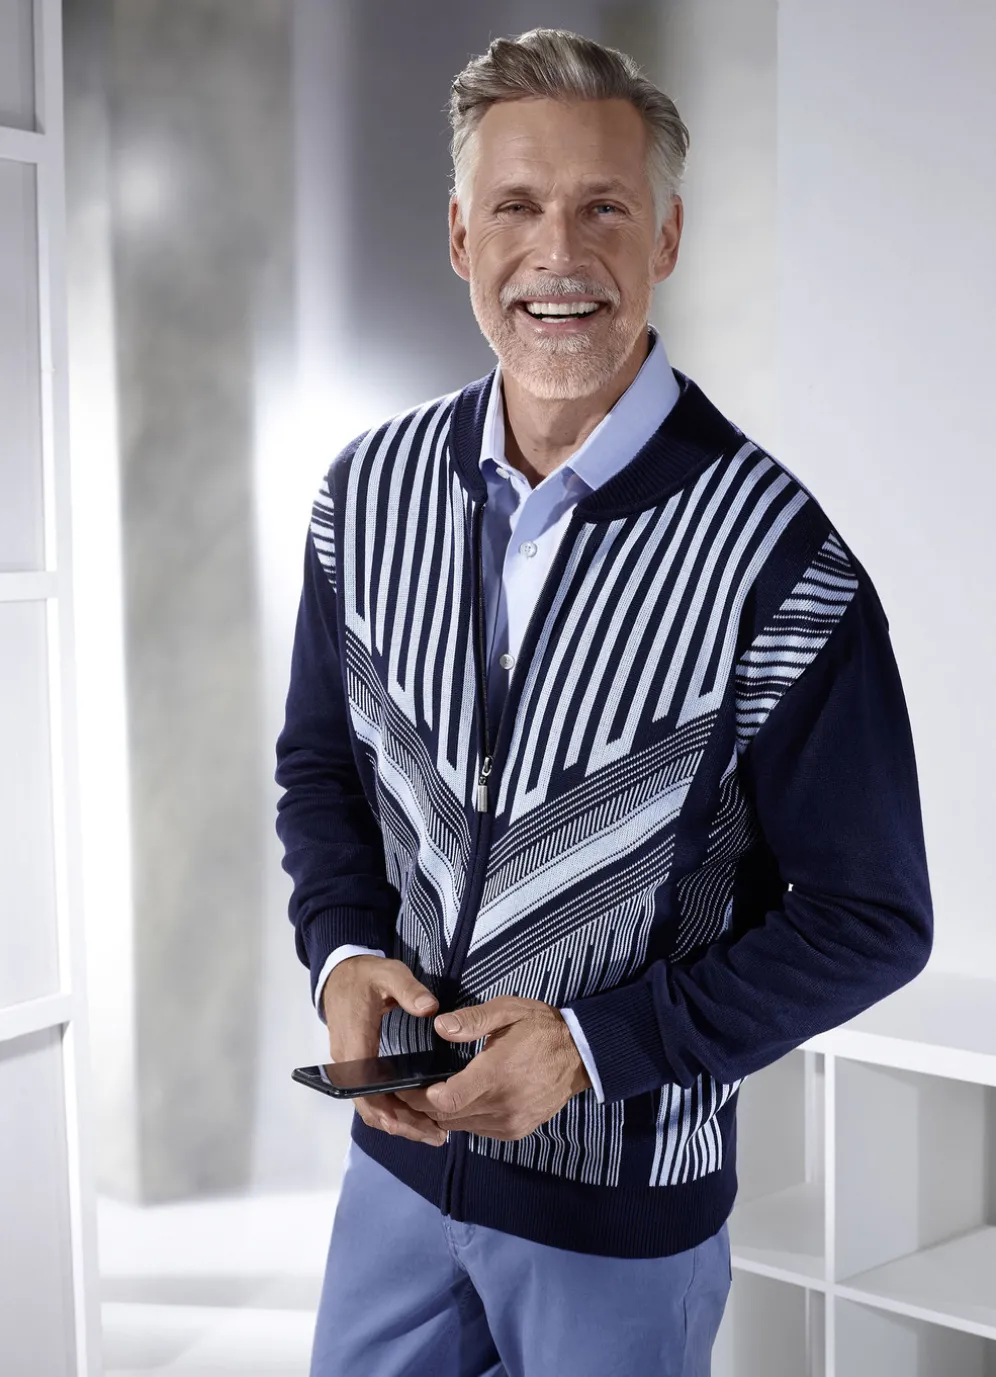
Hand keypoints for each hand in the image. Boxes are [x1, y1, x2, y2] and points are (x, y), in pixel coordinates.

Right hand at [322, 956, 446, 1147]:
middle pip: (370, 1108)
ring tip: (432, 1131)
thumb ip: (409, 990)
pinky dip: (392, 1111)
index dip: (387, 1112)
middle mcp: (348, 1064)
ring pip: (371, 1107)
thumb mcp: (390, 974)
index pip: (366, 1091)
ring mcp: (350, 1068)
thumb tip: (430, 1009)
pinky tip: (415, 1115)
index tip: (414, 1124)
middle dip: (401, 1125)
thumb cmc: (366, 976)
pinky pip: (372, 1097)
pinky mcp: (357, 1067)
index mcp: (355, 1045)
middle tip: (436, 1135)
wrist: (340, 975)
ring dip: (398, 1122)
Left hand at [395, 996, 591, 1139]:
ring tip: (428, 1095)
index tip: (406, 1084)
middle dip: (422, 1106)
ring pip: (460, 1127)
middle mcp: (502, 1105)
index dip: (420, 1096)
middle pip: (446, 1117)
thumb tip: (439, 1028)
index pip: (446, 1100)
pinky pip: (478, 1130)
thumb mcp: (508, 1010)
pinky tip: (459, 1102)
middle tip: (408, 1089)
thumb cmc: (541, 1028)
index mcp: (496, 1074)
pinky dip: (463, 1119)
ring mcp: (510, 1122)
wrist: (580, 1055)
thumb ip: (472, 1019)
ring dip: (441, 1114)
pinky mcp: (516, 1130)